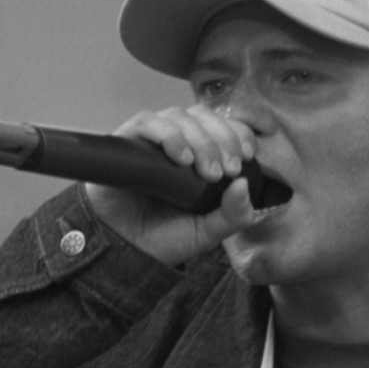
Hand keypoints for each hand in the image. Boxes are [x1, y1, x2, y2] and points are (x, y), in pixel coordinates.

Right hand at [85, 105, 258, 265]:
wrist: (122, 251)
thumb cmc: (161, 238)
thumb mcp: (207, 233)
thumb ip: (233, 215)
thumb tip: (244, 185)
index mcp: (199, 157)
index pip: (223, 126)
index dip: (238, 133)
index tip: (246, 156)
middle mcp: (176, 143)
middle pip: (203, 116)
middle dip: (222, 138)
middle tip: (227, 169)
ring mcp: (151, 141)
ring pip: (178, 116)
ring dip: (199, 138)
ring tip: (205, 171)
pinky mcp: (126, 143)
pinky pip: (146, 123)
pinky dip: (168, 134)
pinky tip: (180, 158)